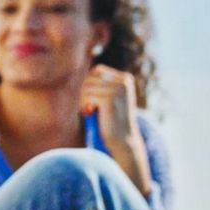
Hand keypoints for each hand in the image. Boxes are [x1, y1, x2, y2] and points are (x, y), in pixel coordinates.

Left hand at [81, 65, 148, 193]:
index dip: (89, 83)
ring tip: (89, 110)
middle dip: (84, 91)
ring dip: (83, 99)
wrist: (123, 139)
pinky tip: (89, 113)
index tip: (91, 99)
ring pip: (87, 86)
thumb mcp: (110, 98)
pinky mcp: (109, 98)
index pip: (98, 70)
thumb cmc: (113, 119)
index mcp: (126, 79)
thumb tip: (89, 73)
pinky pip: (87, 95)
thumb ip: (102, 84)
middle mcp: (124, 81)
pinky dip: (84, 104)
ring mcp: (118, 89)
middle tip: (88, 106)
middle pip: (91, 77)